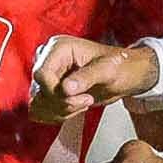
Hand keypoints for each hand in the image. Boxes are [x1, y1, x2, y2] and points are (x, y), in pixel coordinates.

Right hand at [28, 34, 158, 122]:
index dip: (57, 92)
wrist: (123, 75)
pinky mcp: (48, 90)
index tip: (83, 97)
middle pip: (39, 91)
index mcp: (58, 47)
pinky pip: (40, 110)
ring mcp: (47, 76)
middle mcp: (47, 59)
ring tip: (84, 103)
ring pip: (38, 103)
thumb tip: (65, 89)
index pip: (41, 74)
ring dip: (62, 111)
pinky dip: (58, 115)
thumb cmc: (119, 66)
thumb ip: (86, 77)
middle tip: (87, 101)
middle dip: (63, 103)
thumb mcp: (107, 70)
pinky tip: (76, 108)